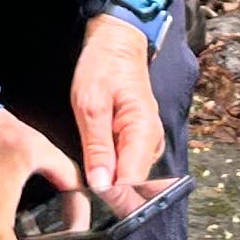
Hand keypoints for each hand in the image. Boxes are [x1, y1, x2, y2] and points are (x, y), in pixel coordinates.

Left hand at [67, 14, 165, 195]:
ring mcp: (149, 144)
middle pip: (138, 188)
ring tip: (89, 170)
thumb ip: (97, 147)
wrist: (117, 45)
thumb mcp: (90, 105)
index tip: (89, 186)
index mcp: (143, 132)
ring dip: (112, 186)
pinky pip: (130, 170)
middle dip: (113, 194)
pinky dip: (114, 174)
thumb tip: (102, 186)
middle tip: (85, 182)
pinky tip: (98, 166)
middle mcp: (153, 142)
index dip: (110, 191)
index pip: (133, 182)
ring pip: (134, 182)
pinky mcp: (141, 144)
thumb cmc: (103, 68)